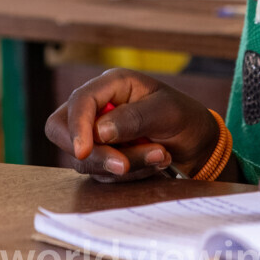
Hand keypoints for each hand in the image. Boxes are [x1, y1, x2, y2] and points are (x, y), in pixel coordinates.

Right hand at [44, 69, 218, 181]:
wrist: (198, 143)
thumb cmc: (184, 117)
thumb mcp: (166, 111)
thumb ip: (133, 118)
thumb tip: (100, 132)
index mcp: (111, 85)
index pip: (79, 102)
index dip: (77, 126)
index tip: (83, 151)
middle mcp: (98, 108)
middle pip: (62, 130)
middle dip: (91, 153)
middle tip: (123, 167)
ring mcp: (97, 134)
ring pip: (86, 159)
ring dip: (125, 165)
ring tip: (161, 156)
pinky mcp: (103, 157)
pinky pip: (101, 174)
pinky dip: (130, 175)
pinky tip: (155, 164)